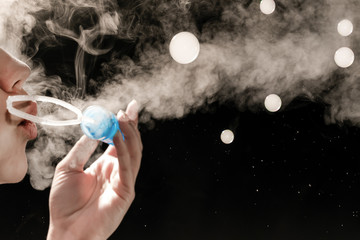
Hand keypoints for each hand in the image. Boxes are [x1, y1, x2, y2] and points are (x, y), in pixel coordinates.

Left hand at [47, 100, 141, 239]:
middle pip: (130, 144)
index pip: (120, 141)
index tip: (127, 108)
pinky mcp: (126, 191)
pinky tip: (117, 136)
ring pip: (133, 153)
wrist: (66, 231)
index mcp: (106, 165)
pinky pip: (128, 167)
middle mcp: (118, 171)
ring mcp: (124, 181)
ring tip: (122, 118)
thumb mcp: (68, 168)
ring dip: (129, 134)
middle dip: (130, 126)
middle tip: (127, 110)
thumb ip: (82, 148)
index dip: (125, 125)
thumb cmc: (65, 204)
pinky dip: (123, 150)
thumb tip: (94, 128)